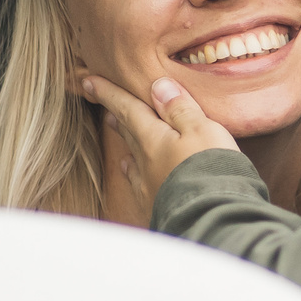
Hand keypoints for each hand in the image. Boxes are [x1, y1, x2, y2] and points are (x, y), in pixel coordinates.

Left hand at [79, 68, 238, 217]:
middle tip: (107, 109)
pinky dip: (137, 178)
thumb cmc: (211, 169)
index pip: (127, 109)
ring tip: (122, 140)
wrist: (213, 220)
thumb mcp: (202, 130)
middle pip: (128, 134)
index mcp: (152, 139)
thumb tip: (158, 86)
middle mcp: (145, 163)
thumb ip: (180, 108)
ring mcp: (149, 188)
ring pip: (134, 161)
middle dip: (117, 117)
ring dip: (128, 147)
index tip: (88, 80)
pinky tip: (136, 179)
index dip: (108, 93)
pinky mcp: (158, 209)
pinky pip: (141, 188)